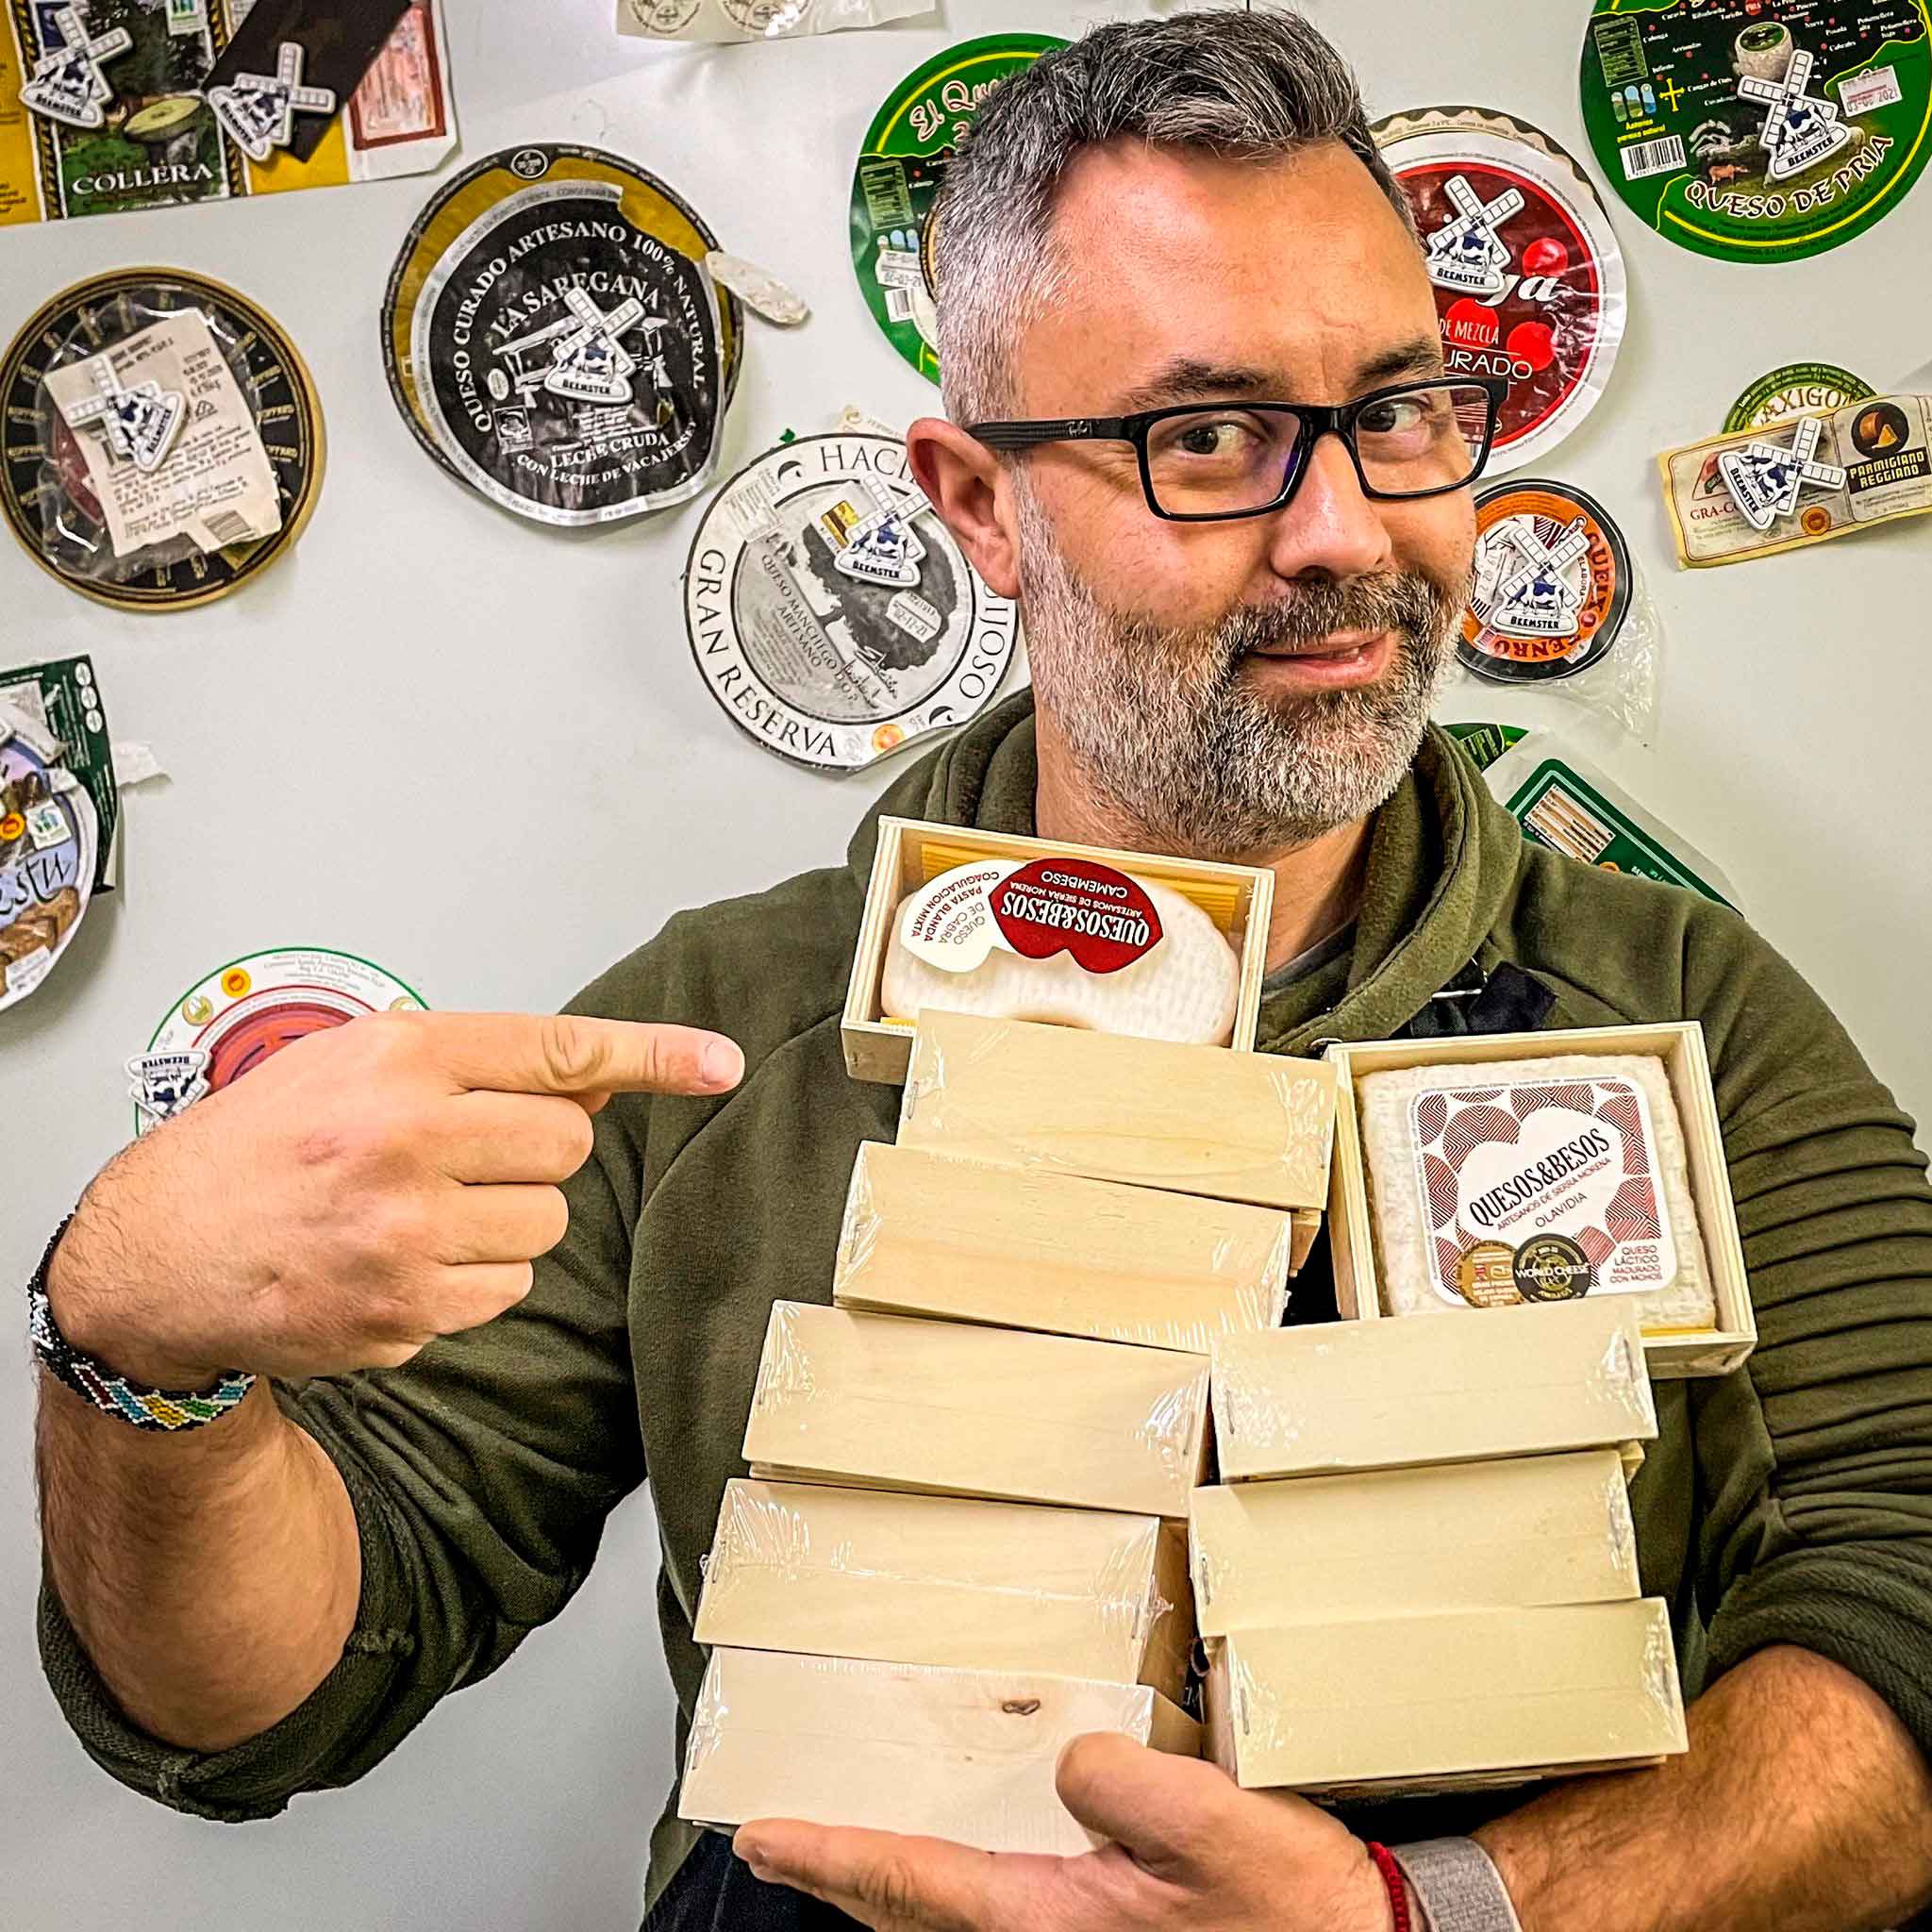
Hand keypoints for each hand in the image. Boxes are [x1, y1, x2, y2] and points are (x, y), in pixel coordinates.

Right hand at [48, 1011, 742, 1386]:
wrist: (155, 1254)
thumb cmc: (257, 1149)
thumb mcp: (351, 1065)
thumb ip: (475, 1068)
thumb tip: (593, 1081)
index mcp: (396, 1057)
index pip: (558, 1050)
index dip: (652, 1055)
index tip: (718, 1062)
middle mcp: (405, 1138)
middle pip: (570, 1146)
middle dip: (534, 1154)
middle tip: (464, 1159)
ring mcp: (405, 1233)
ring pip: (545, 1224)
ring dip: (502, 1222)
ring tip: (413, 1213)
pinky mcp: (404, 1312)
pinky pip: (504, 1293)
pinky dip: (469, 1283)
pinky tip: (396, 1264)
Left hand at [733, 1733, 1398, 1931]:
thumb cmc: (1294, 1908)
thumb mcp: (1212, 1825)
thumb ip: (1122, 1783)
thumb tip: (1069, 1761)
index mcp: (1051, 1923)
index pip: (908, 1883)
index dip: (829, 1854)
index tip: (762, 1832)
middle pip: (909, 1914)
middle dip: (839, 1876)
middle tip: (776, 1842)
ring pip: (946, 1921)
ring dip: (886, 1888)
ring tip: (843, 1853)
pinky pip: (990, 1916)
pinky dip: (942, 1893)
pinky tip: (953, 1868)